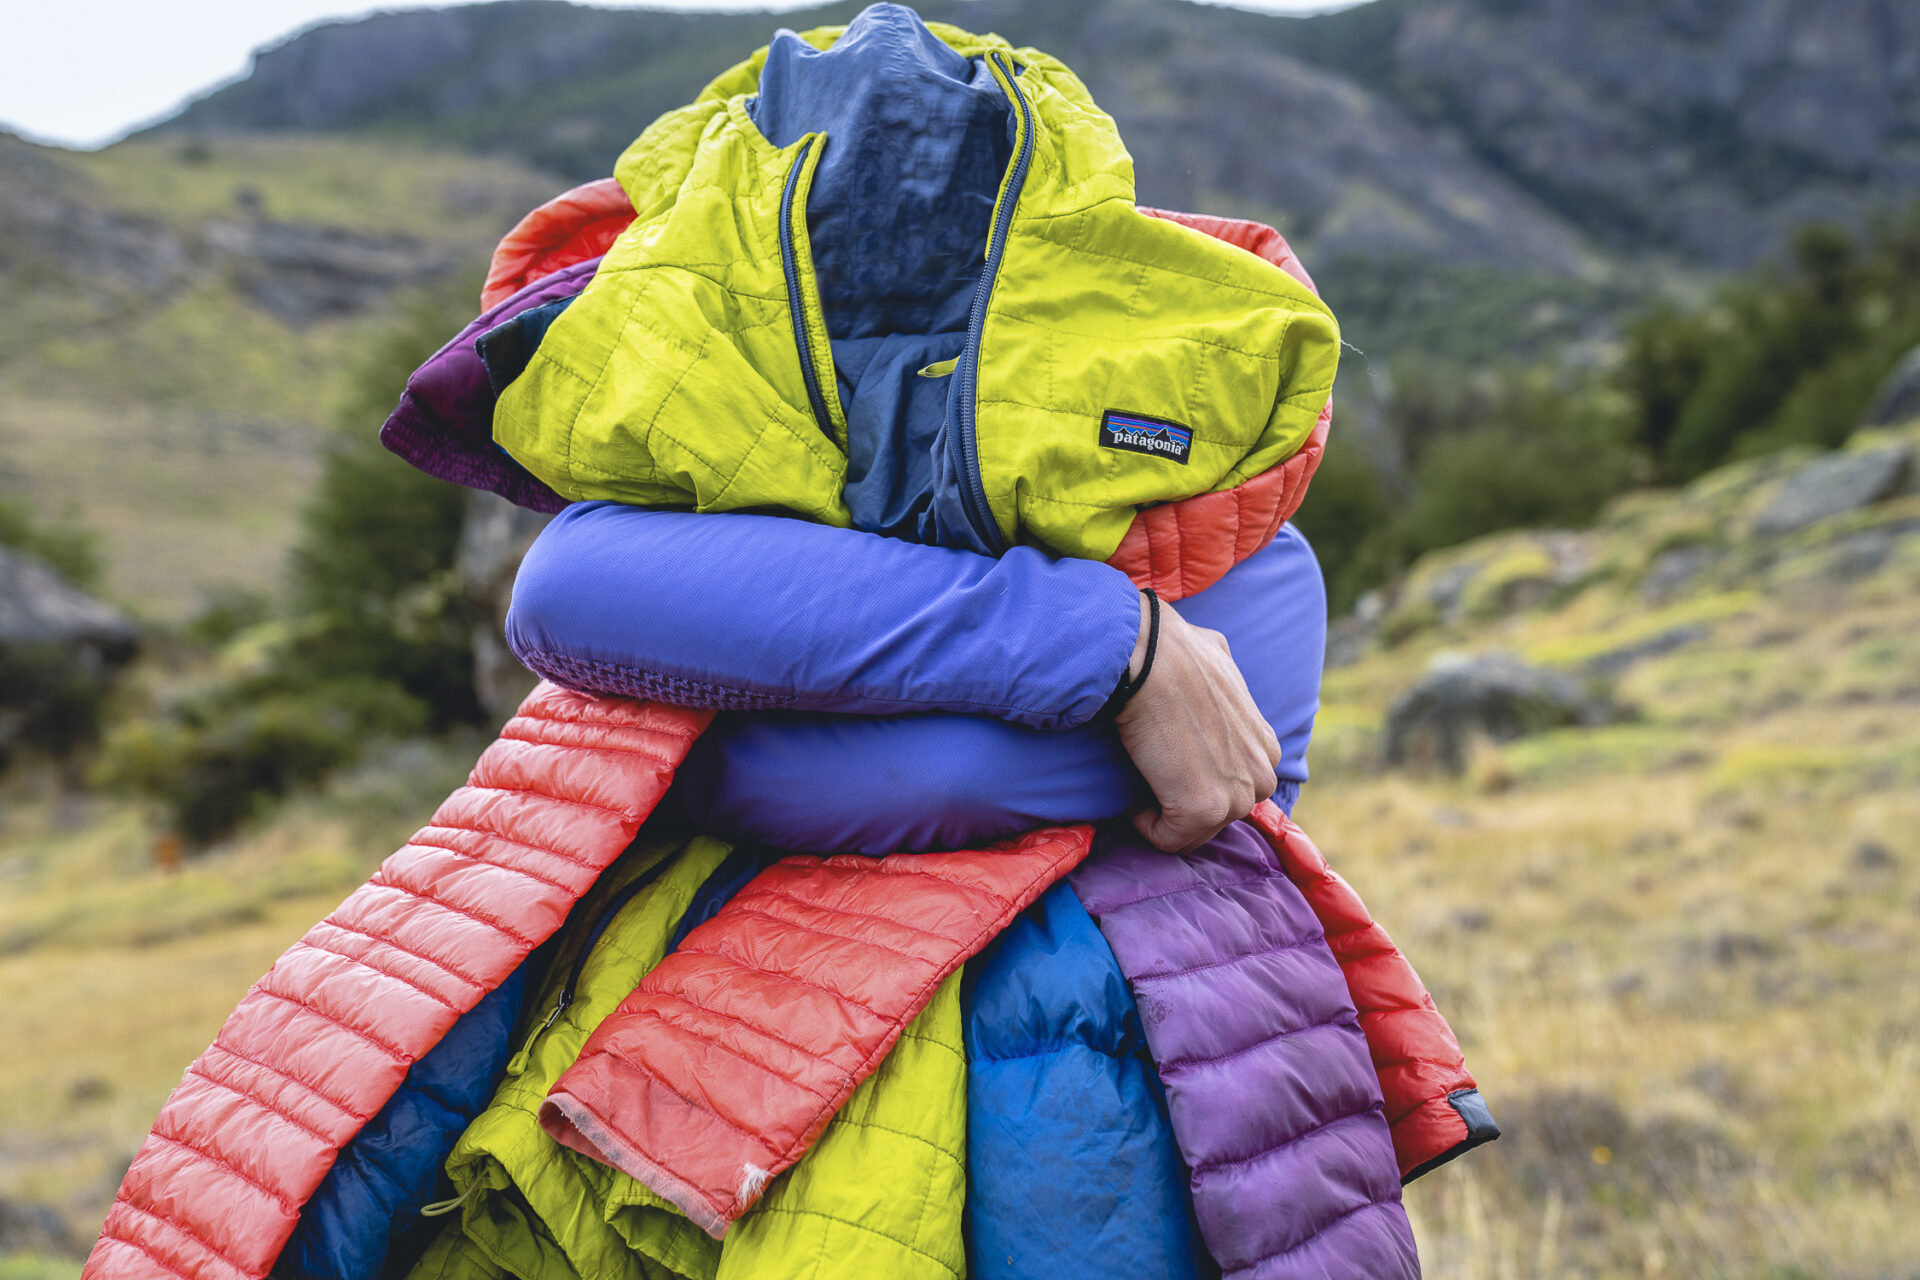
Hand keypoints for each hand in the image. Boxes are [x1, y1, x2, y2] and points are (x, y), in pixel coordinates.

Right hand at [1114, 591, 1281, 852]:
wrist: (1151, 659)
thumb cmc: (1174, 652)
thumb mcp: (1221, 664)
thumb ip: (1225, 683)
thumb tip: (1211, 661)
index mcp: (1267, 748)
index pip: (1235, 789)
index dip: (1195, 781)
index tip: (1167, 763)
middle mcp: (1261, 777)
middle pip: (1217, 817)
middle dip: (1180, 803)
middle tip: (1152, 774)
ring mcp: (1236, 798)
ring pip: (1191, 832)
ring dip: (1161, 813)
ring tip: (1143, 779)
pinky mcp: (1203, 811)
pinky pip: (1167, 839)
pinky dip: (1143, 823)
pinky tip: (1133, 794)